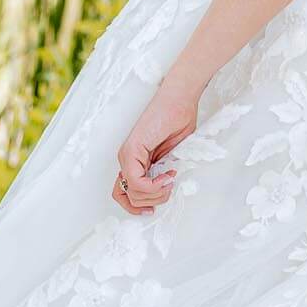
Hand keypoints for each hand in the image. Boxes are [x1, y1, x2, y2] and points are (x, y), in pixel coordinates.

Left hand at [113, 72, 200, 216]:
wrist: (180, 99)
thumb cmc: (179, 121)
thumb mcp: (172, 158)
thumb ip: (163, 175)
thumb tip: (162, 194)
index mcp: (136, 163)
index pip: (125, 195)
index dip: (139, 206)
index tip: (155, 207)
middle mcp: (127, 160)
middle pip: (129, 199)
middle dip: (153, 202)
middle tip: (169, 187)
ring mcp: (127, 155)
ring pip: (133, 193)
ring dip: (156, 194)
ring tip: (170, 179)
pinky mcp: (131, 150)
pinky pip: (136, 181)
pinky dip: (153, 185)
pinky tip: (167, 175)